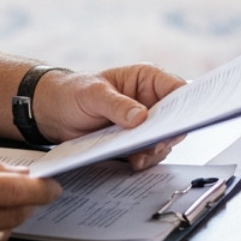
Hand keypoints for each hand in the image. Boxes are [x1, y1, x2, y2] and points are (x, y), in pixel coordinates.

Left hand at [30, 63, 186, 169]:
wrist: (55, 113)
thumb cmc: (73, 92)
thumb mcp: (93, 94)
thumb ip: (117, 104)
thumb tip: (140, 116)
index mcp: (146, 79)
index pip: (176, 89)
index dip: (186, 104)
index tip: (182, 120)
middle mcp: (149, 100)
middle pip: (175, 118)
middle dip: (170, 132)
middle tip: (159, 143)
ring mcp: (144, 123)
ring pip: (164, 138)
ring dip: (156, 149)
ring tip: (142, 156)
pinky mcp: (135, 141)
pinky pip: (150, 152)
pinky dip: (145, 159)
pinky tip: (135, 162)